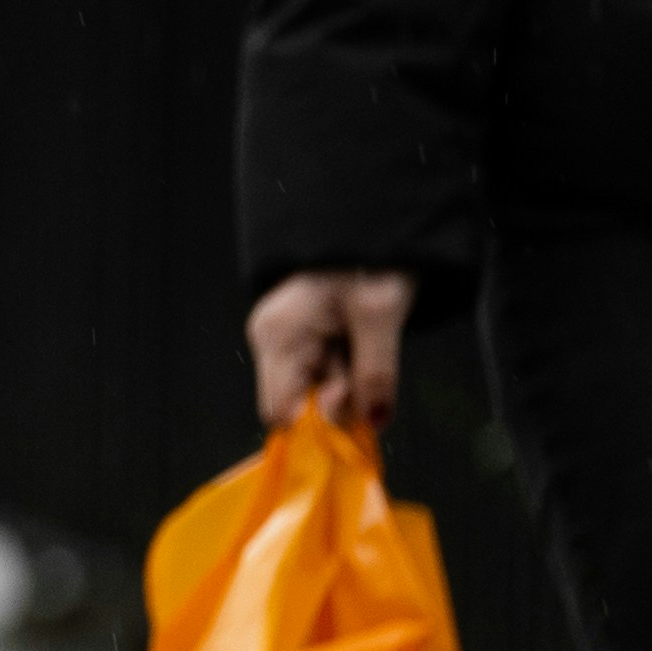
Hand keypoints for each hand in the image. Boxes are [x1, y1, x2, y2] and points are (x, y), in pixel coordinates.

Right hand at [244, 268, 413, 437]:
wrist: (375, 225)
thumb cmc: (371, 259)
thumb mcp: (380, 315)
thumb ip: (375, 374)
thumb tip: (373, 424)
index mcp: (278, 335)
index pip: (281, 412)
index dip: (321, 421)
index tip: (359, 400)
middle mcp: (271, 341)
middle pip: (301, 406)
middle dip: (342, 396)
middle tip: (367, 358)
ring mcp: (285, 341)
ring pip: (317, 393)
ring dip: (351, 382)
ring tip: (366, 343)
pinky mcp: (302, 341)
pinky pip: (324, 376)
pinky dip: (350, 371)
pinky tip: (359, 344)